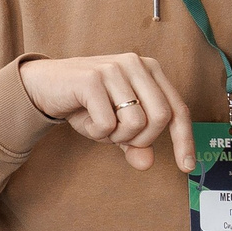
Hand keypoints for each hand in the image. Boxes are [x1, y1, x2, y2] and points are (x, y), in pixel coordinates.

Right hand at [19, 54, 196, 172]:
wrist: (44, 86)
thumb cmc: (85, 104)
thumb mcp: (115, 127)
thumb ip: (135, 143)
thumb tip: (147, 163)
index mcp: (150, 70)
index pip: (178, 109)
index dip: (184, 140)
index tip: (186, 166)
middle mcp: (136, 64)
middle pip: (161, 118)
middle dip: (141, 139)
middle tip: (118, 138)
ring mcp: (115, 69)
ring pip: (136, 123)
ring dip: (116, 136)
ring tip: (100, 124)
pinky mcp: (92, 79)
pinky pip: (107, 123)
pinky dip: (97, 132)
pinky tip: (85, 118)